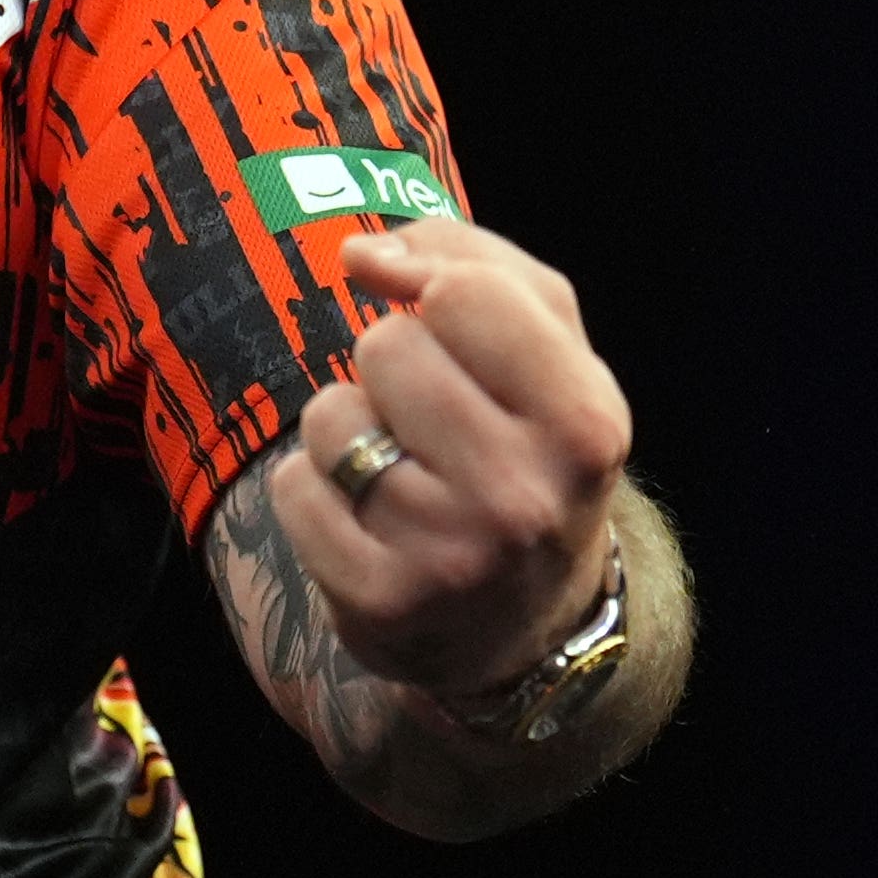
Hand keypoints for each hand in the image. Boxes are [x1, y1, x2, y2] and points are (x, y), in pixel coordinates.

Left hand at [270, 217, 634, 703]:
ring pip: (330, 416)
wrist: (527, 621)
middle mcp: (524, 498)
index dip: (436, 291)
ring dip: (348, 429)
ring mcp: (450, 558)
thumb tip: (361, 256)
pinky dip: (314, 489)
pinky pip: (292, 486)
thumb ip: (473, 262)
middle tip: (433, 420)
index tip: (445, 322)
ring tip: (400, 470)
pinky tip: (366, 519)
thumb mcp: (549, 348)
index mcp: (585, 423)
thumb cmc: (529, 447)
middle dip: (395, 367)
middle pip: (386, 347)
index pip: (465, 294)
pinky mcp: (379, 603)